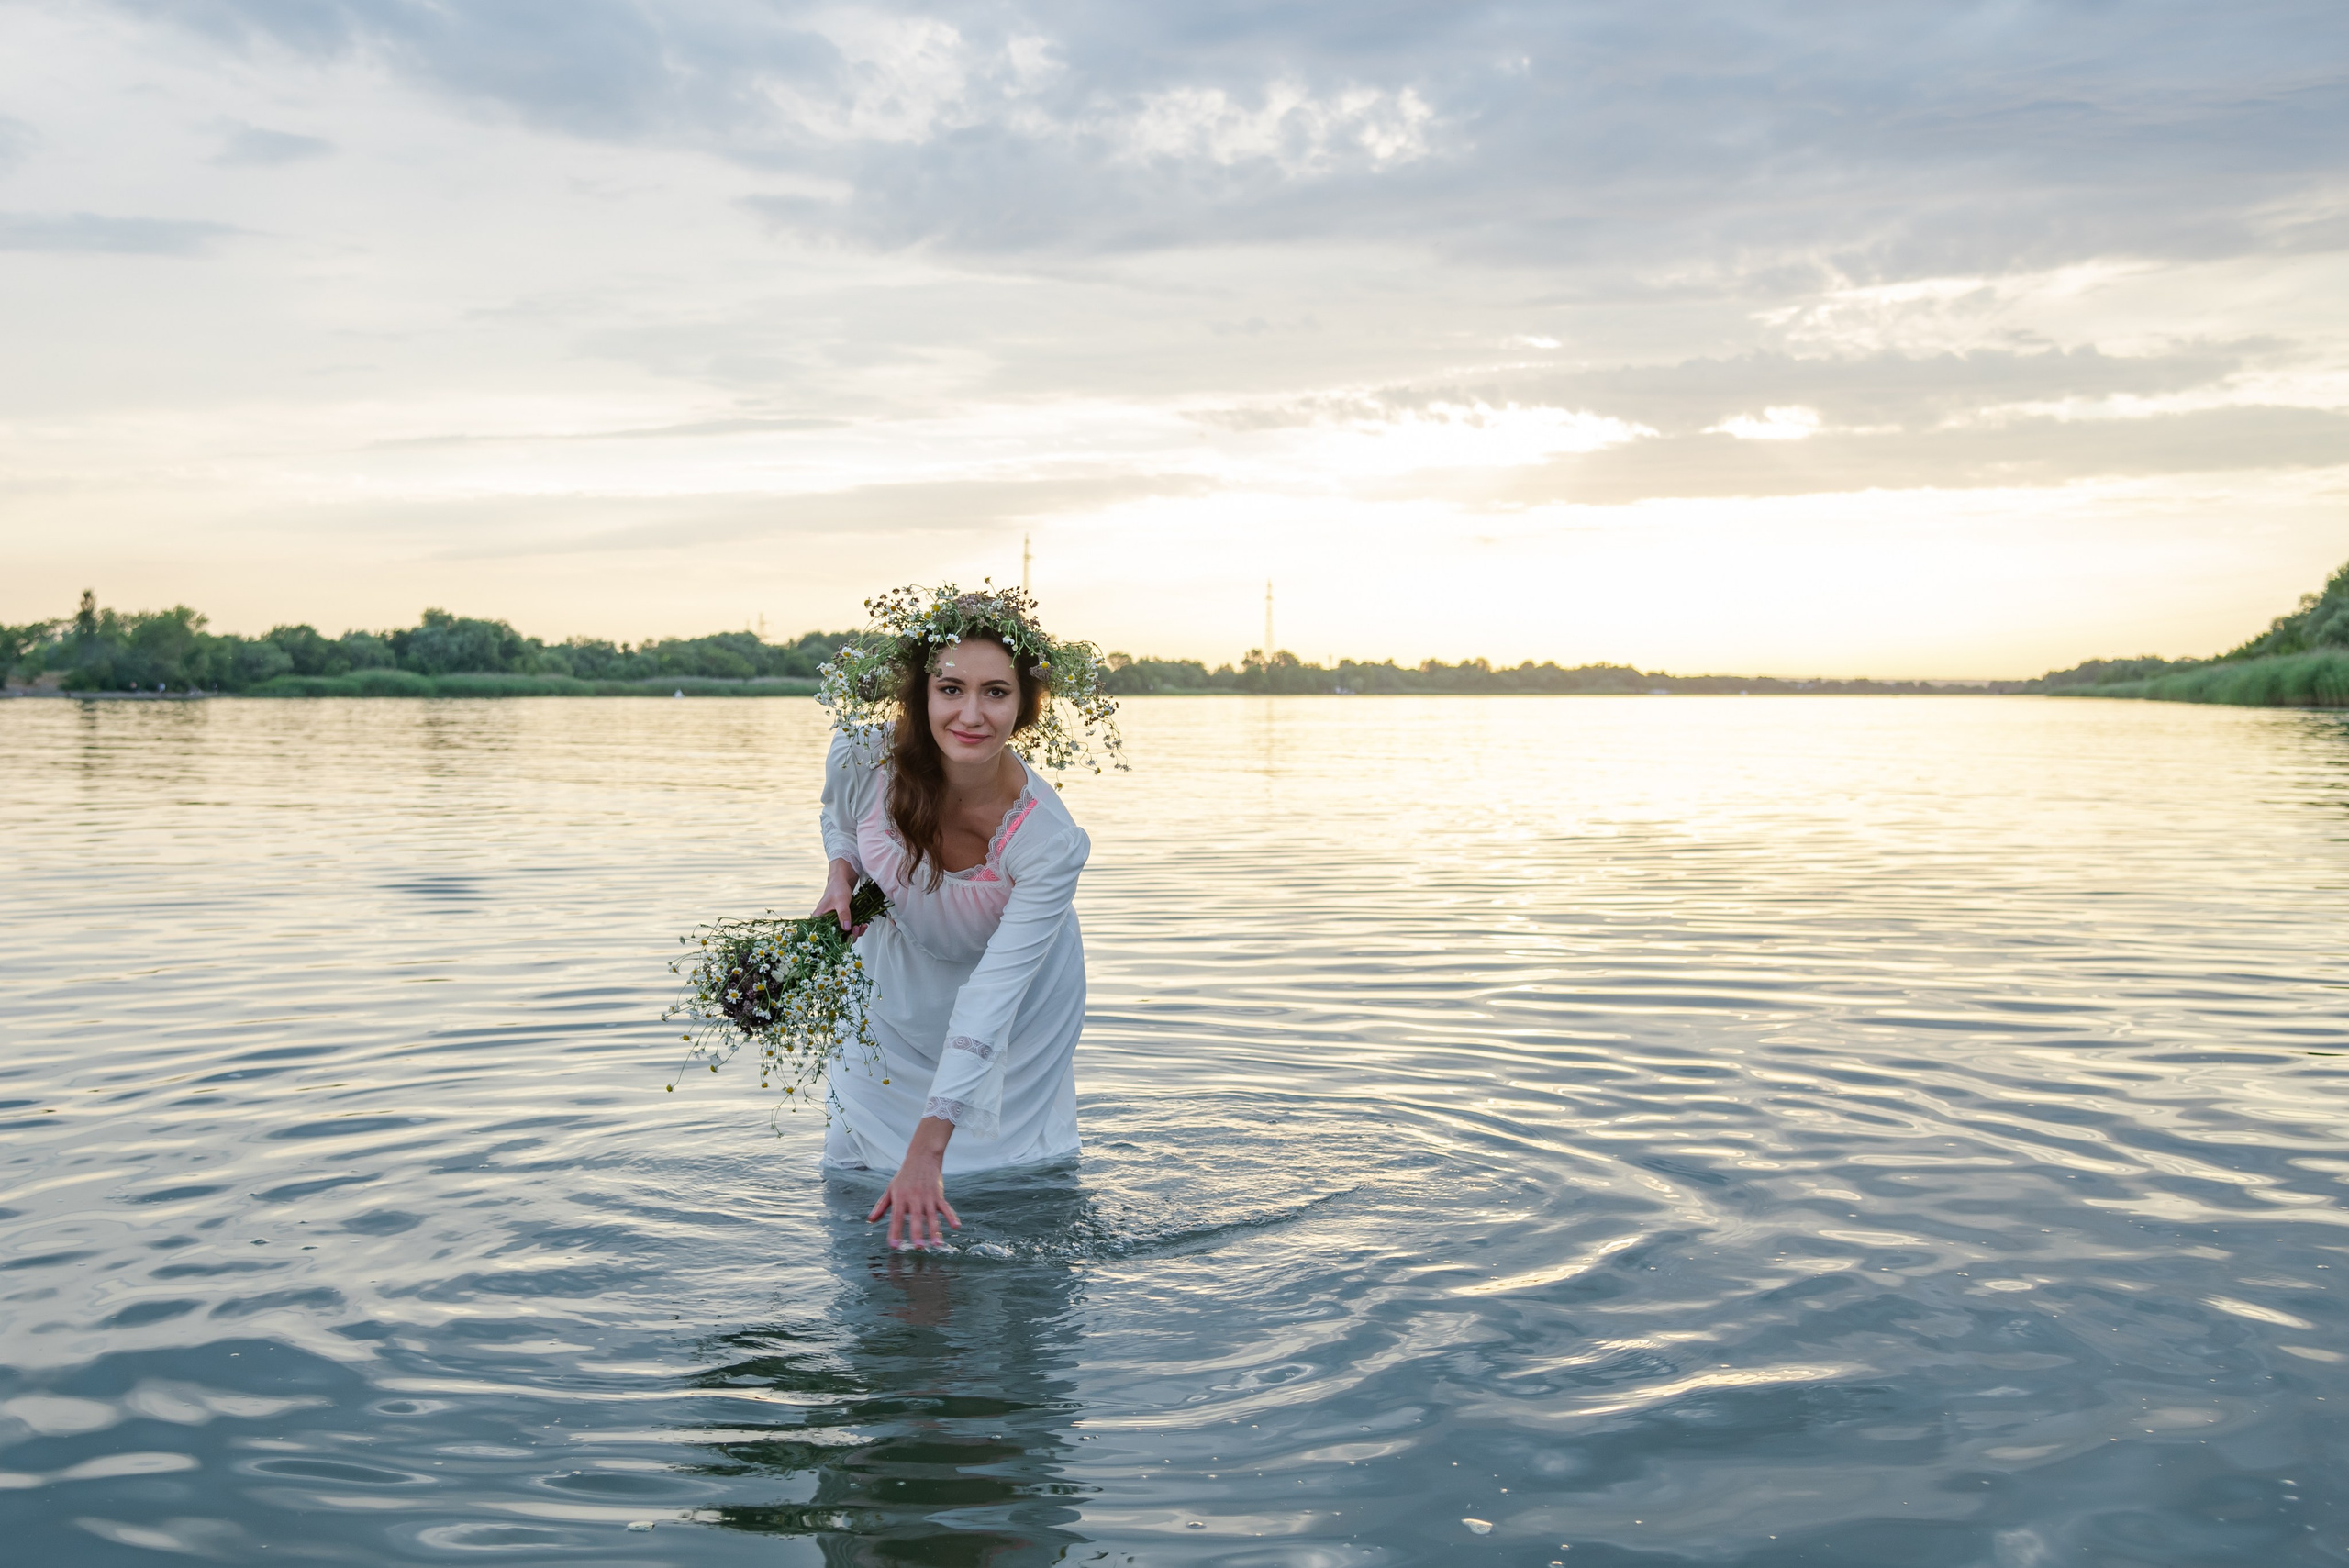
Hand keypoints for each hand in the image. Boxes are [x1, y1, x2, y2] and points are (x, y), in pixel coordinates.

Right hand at [810, 856, 866, 936]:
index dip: (837, 939)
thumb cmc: (837, 888)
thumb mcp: (840, 901)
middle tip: (857, 929)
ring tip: (861, 926)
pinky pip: (848, 929)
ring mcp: (833, 922)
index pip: (825, 935)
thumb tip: (846, 927)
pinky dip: (856, 928)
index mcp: (819, 919)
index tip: (848, 934)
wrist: (842, 880)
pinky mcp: (841, 920)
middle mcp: (825, 922)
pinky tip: (862, 924)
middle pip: (836, 937)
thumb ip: (843, 914)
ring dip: (854, 933)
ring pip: (843, 934)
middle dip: (848, 936)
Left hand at [868, 1118, 959, 1248]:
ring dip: (935, 1230)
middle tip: (918, 1247)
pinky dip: (951, 1216)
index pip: (896, 1217)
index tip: (894, 1245)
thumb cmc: (904, 1177)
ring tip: (936, 1244)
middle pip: (916, 1218)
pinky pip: (946, 1207)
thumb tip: (870, 1221)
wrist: (922, 1157)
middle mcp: (914, 1198)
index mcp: (900, 1198)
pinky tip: (956, 1226)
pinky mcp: (938, 1195)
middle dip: (918, 1232)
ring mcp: (928, 1196)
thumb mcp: (890, 1189)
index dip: (895, 1231)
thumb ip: (881, 1206)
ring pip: (932, 1216)